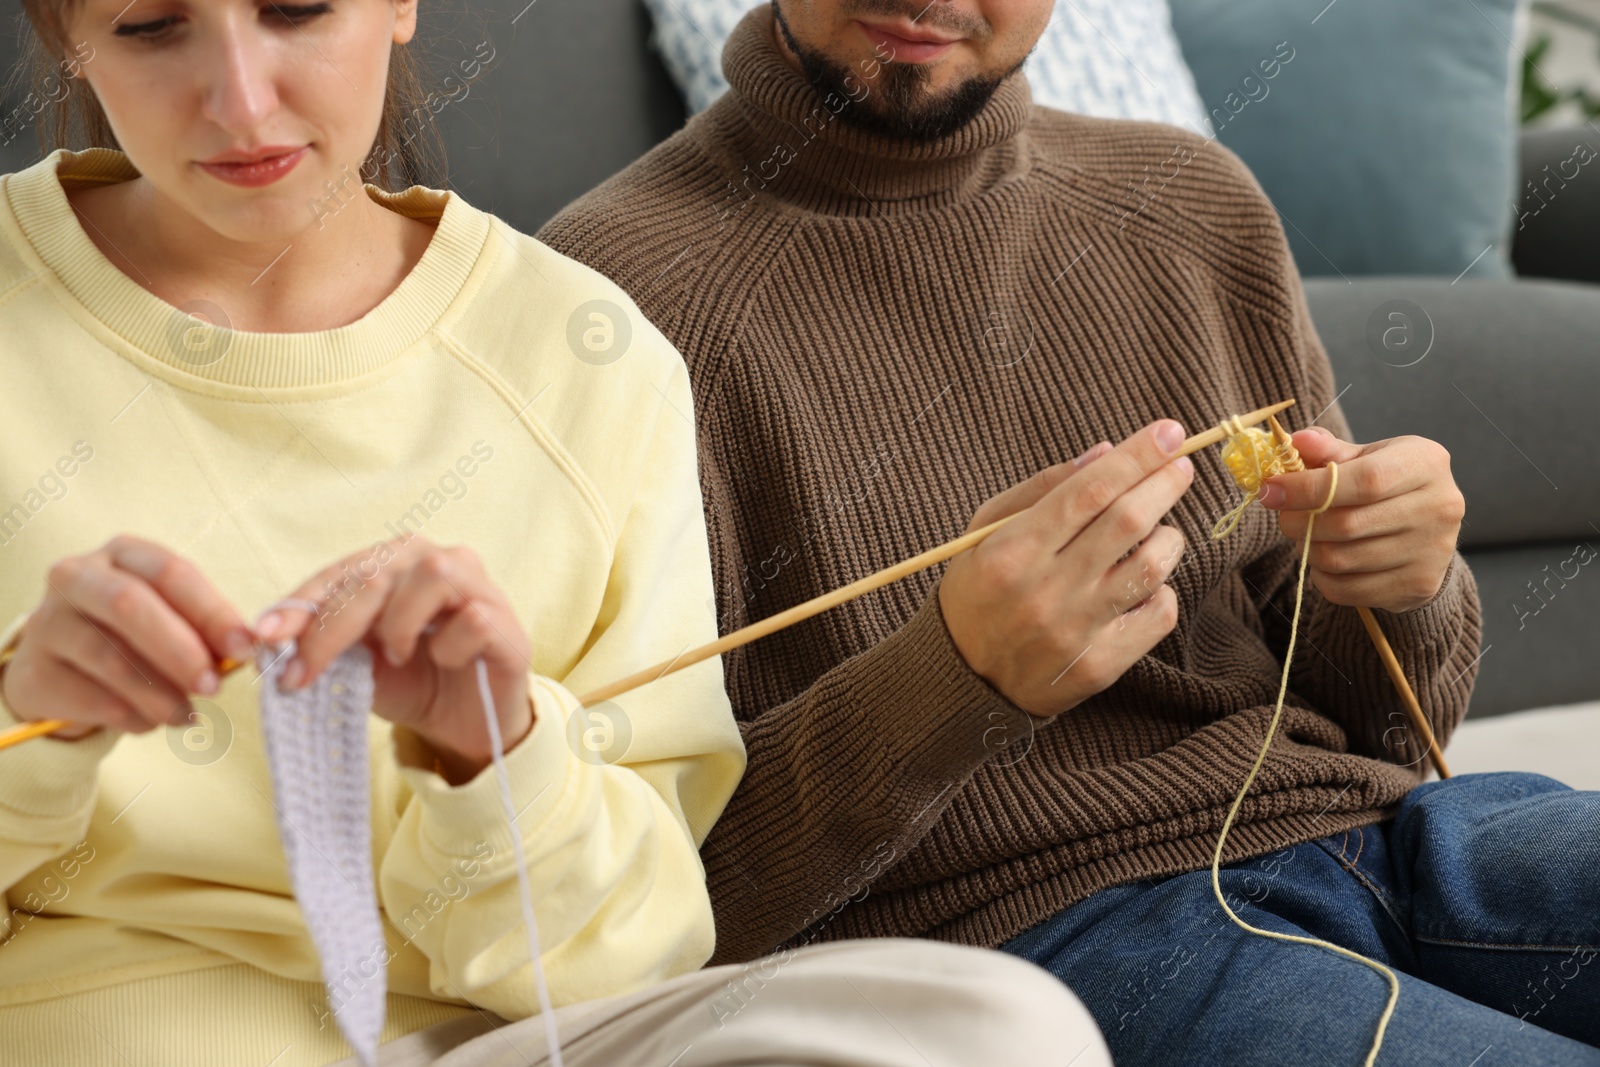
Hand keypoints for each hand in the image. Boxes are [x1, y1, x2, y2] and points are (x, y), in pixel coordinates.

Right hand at [1, 535, 254, 737]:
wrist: (62, 669)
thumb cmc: (132, 636)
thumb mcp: (170, 619)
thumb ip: (204, 630)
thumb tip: (243, 651)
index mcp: (123, 554)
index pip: (171, 572)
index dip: (212, 611)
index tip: (244, 647)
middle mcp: (77, 578)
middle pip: (130, 606)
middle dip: (181, 650)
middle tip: (213, 685)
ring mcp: (49, 622)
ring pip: (110, 659)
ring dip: (160, 695)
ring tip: (187, 714)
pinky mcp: (35, 671)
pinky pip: (93, 700)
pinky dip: (133, 716)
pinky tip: (151, 722)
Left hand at [257, 536, 532, 782]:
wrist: (464, 726)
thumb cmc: (411, 683)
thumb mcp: (356, 664)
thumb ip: (324, 643)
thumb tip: (270, 639)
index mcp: (396, 564)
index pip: (343, 572)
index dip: (302, 603)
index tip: (266, 636)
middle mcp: (437, 562)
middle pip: (379, 573)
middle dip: (331, 626)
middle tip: (302, 674)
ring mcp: (478, 588)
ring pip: (433, 575)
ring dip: (400, 624)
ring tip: (397, 656)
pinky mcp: (506, 623)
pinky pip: (473, 620)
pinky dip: (449, 647)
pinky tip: (446, 661)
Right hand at [939, 420, 1195, 717]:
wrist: (962, 679)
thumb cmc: (977, 590)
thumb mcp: (986, 530)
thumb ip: (1042, 488)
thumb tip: (1107, 452)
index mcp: (1010, 552)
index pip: (1088, 491)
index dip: (1135, 456)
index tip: (1169, 432)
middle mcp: (1044, 591)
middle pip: (1127, 522)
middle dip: (1164, 484)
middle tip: (1179, 467)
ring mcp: (1075, 631)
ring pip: (1152, 567)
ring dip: (1167, 538)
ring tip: (1158, 531)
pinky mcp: (1100, 666)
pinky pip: (1158, 616)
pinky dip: (1162, 590)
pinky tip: (1144, 583)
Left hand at [1259, 428, 1463, 613]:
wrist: (1427, 528)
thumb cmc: (1386, 484)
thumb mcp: (1364, 455)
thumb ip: (1328, 450)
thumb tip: (1295, 441)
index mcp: (1426, 463)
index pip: (1364, 480)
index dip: (1309, 488)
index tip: (1271, 491)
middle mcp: (1439, 507)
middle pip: (1347, 524)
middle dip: (1299, 522)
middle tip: (1284, 517)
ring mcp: (1433, 551)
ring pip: (1341, 560)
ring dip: (1308, 549)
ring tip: (1308, 536)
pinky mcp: (1418, 585)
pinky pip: (1345, 589)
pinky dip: (1321, 576)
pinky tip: (1326, 559)